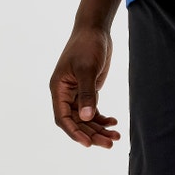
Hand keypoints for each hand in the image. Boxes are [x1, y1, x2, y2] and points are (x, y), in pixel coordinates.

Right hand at [50, 26, 120, 147]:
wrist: (95, 30)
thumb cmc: (87, 45)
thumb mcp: (87, 69)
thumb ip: (87, 93)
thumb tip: (86, 117)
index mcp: (58, 89)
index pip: (63, 118)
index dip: (74, 132)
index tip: (88, 144)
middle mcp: (65, 94)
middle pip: (76, 122)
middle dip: (92, 133)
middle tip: (110, 143)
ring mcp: (76, 93)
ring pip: (85, 118)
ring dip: (99, 129)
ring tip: (116, 136)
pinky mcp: (88, 90)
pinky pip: (93, 110)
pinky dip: (102, 118)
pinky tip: (114, 122)